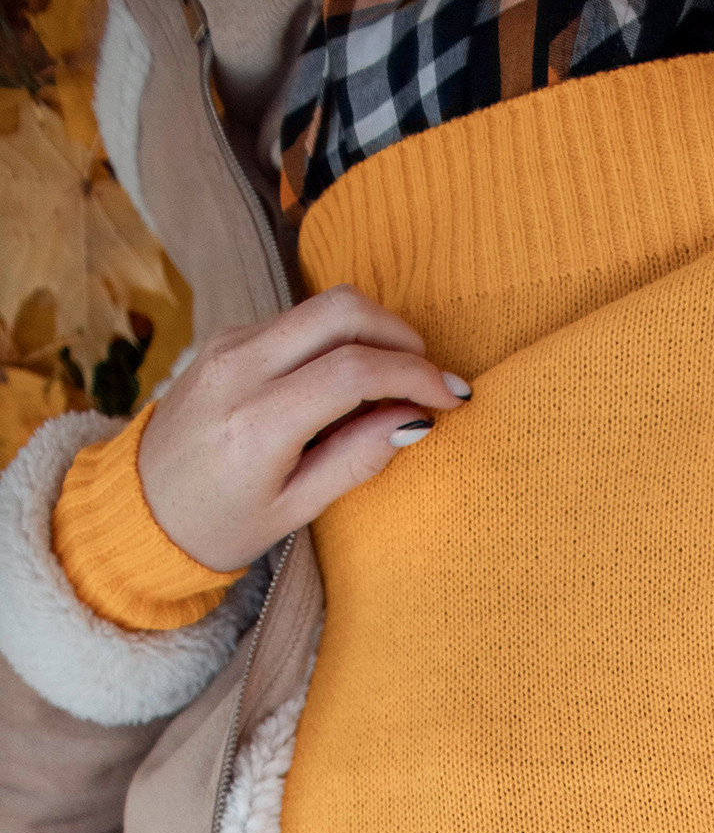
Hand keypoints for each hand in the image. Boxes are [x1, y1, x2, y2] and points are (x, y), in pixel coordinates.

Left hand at [136, 285, 470, 571]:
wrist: (140, 508)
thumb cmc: (220, 523)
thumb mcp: (295, 510)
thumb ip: (355, 460)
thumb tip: (415, 420)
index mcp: (257, 423)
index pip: (353, 371)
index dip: (415, 377)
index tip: (452, 397)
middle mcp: (238, 368)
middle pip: (341, 310)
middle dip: (401, 334)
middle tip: (430, 375)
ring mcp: (229, 343)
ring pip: (321, 309)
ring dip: (373, 334)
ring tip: (397, 383)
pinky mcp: (227, 337)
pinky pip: (298, 323)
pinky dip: (339, 342)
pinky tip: (352, 384)